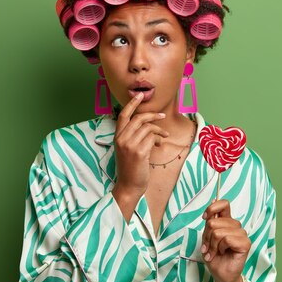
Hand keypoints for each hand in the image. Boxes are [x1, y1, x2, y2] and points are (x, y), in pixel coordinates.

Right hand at [111, 93, 168, 218]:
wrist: (129, 185)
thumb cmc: (131, 168)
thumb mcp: (129, 149)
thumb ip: (135, 136)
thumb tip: (149, 125)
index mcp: (117, 137)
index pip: (123, 116)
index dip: (132, 104)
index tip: (140, 95)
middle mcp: (121, 139)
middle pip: (138, 118)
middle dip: (152, 115)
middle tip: (162, 116)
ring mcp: (129, 145)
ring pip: (147, 127)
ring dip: (159, 129)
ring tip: (164, 136)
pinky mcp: (139, 152)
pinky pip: (152, 137)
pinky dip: (158, 139)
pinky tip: (160, 145)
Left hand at [201, 199, 250, 281]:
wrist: (221, 274)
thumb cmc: (215, 257)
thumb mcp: (207, 237)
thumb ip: (210, 222)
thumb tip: (213, 200)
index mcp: (227, 222)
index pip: (224, 204)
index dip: (212, 208)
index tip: (204, 217)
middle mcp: (236, 226)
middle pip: (214, 222)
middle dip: (207, 237)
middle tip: (208, 248)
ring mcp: (242, 234)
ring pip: (219, 232)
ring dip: (212, 245)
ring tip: (214, 252)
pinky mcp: (245, 243)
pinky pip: (227, 239)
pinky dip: (220, 248)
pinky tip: (222, 253)